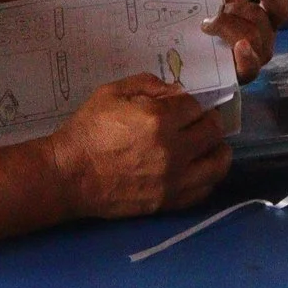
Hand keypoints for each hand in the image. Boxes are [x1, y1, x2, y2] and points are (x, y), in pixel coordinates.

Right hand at [46, 75, 230, 217]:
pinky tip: (199, 169)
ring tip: (209, 146)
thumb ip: (149, 85)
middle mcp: (173, 150)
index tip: (183, 107)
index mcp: (159, 120)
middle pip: (213, 132)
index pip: (195, 106)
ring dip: (217, 150)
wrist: (68, 175)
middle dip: (209, 122)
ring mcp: (173, 179)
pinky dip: (208, 177)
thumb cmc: (87, 130)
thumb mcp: (112, 93)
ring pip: (218, 164)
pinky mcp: (168, 202)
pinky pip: (204, 190)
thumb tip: (177, 92)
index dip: (190, 104)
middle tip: (200, 122)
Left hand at [206, 0, 287, 81]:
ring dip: (226, 26)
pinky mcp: (241, 76)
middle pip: (261, 19)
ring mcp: (255, 59)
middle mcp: (265, 40)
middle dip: (235, 9)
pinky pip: (251, 66)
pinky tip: (238, 46)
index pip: (280, 5)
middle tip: (215, 10)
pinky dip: (246, 54)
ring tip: (207, 25)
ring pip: (251, 36)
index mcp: (265, 19)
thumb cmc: (209, 21)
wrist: (182, 48)